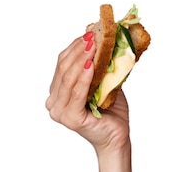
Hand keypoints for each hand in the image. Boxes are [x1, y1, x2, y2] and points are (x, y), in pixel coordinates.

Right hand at [46, 33, 130, 155]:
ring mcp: (60, 112)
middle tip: (91, 36)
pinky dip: (85, 77)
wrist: (117, 137)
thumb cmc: (111, 113)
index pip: (62, 65)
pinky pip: (77, 93)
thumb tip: (104, 43)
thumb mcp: (104, 85)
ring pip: (69, 79)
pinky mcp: (71, 118)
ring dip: (81, 59)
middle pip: (63, 70)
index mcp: (58, 94)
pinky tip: (92, 64)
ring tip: (93, 45)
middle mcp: (54, 103)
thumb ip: (98, 69)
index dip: (74, 48)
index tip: (88, 34)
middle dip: (78, 50)